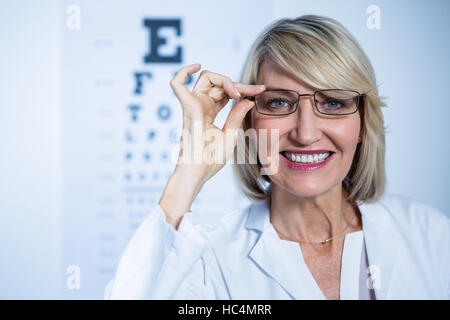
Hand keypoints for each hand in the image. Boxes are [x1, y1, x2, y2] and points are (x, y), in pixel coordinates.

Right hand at [170, 63, 264, 185]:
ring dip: (224, 79)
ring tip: (237, 92)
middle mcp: (199, 106)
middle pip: (217, 82)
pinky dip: (183, 72)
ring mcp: (192, 106)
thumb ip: (237, 116)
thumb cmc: (210, 160)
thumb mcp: (230, 135)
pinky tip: (196, 67)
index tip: (260, 89)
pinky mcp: (188, 108)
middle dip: (237, 83)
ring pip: (205, 78)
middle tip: (254, 90)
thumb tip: (248, 100)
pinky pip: (177, 84)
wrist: (198, 173)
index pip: (225, 92)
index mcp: (208, 112)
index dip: (243, 88)